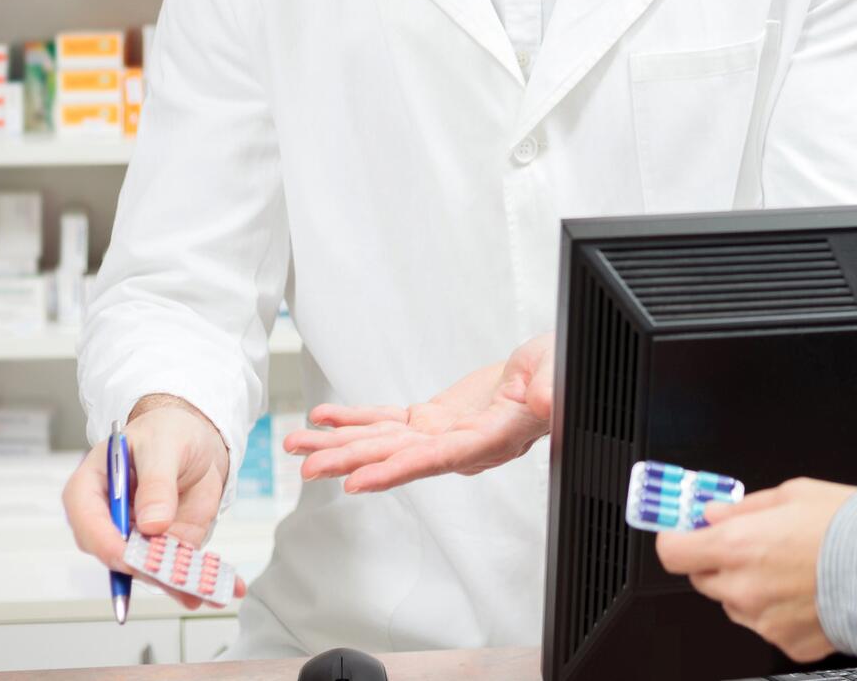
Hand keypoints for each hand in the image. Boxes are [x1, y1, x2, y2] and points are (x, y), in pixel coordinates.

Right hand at [62, 394, 244, 611]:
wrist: (195, 441)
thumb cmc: (167, 432)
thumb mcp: (164, 445)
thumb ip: (156, 482)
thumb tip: (152, 524)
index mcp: (91, 489)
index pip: (88, 523)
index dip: (107, 543)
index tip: (131, 556)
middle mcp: (109, 522)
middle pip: (119, 555)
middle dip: (149, 572)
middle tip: (177, 580)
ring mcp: (138, 538)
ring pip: (152, 570)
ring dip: (180, 585)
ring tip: (208, 593)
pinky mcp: (166, 547)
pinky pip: (180, 569)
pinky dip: (202, 581)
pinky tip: (225, 589)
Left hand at [282, 333, 553, 493]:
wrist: (550, 373)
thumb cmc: (556, 374)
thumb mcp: (558, 374)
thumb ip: (550, 390)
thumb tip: (543, 399)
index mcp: (489, 440)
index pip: (436, 459)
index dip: (396, 470)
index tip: (358, 482)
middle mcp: (458, 445)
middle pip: (397, 456)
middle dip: (351, 461)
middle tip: (308, 467)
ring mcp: (442, 434)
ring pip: (384, 442)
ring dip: (340, 444)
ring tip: (298, 447)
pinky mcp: (433, 419)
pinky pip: (388, 421)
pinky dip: (355, 419)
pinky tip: (325, 418)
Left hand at [654, 478, 856, 664]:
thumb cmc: (851, 527)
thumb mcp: (792, 493)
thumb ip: (744, 507)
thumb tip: (714, 512)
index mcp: (738, 545)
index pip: (673, 551)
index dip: (678, 538)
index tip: (686, 531)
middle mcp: (743, 587)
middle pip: (701, 578)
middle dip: (718, 559)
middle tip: (750, 543)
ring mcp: (762, 620)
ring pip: (733, 603)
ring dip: (746, 586)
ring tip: (787, 567)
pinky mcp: (784, 643)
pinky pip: (765, 624)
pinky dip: (776, 609)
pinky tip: (804, 590)